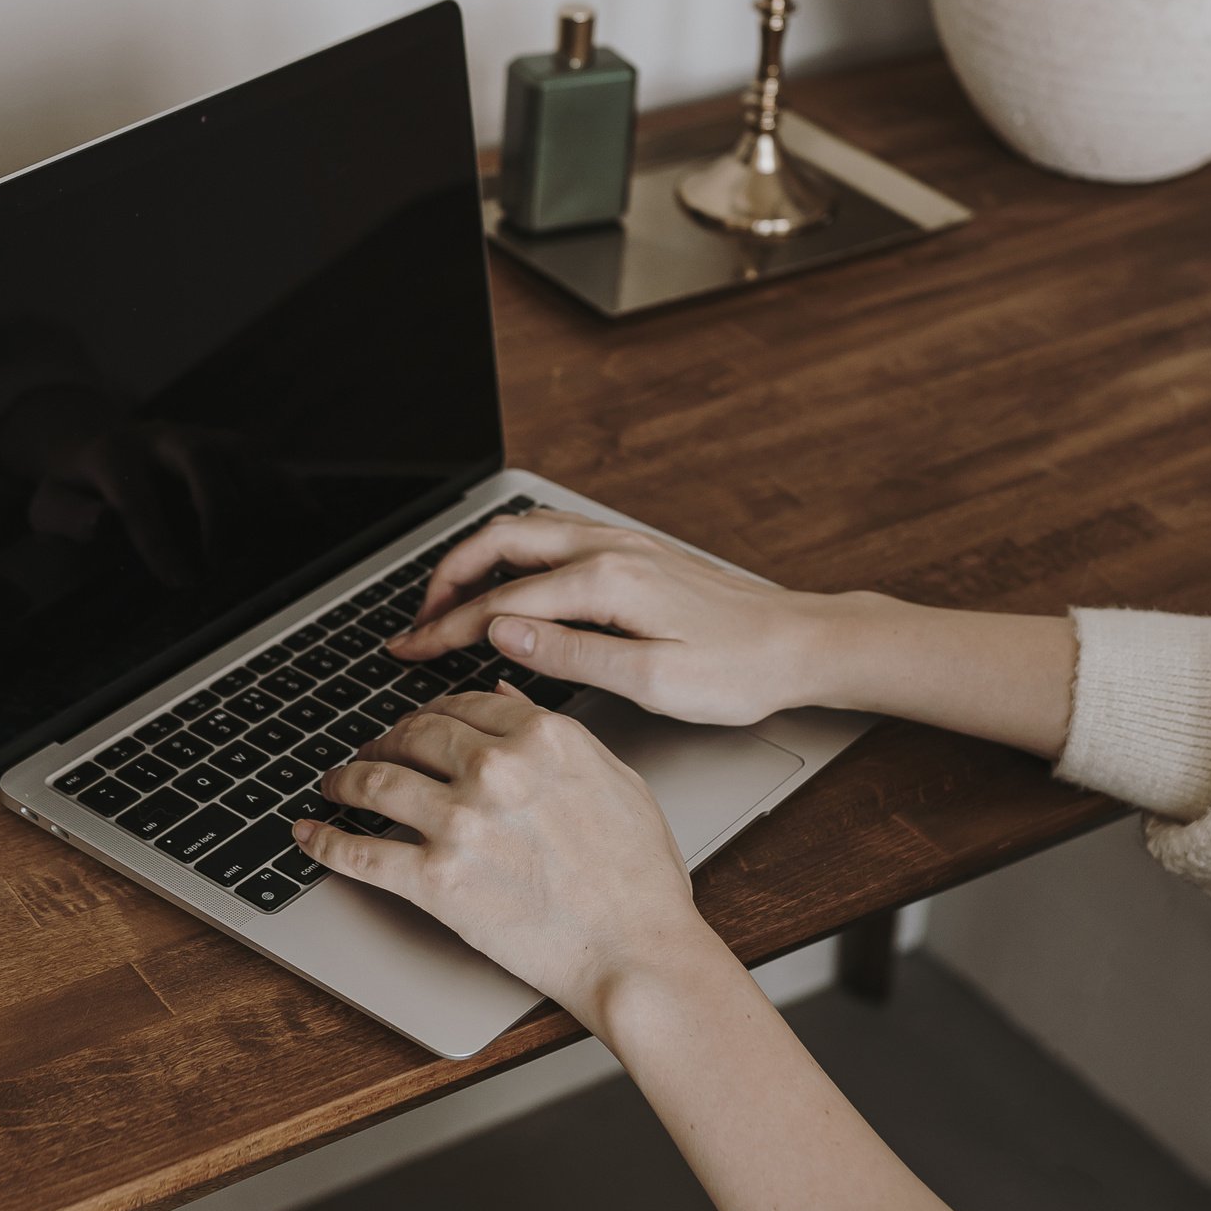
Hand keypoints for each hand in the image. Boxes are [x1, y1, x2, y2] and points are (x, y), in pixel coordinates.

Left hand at [294, 684, 712, 1030]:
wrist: (636, 952)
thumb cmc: (638, 878)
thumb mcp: (616, 780)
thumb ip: (557, 735)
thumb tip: (506, 698)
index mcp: (543, 737)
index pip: (464, 705)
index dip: (433, 713)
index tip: (420, 724)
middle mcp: (496, 768)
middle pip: (414, 734)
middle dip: (385, 739)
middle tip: (372, 749)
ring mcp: (460, 822)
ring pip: (377, 781)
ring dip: (345, 779)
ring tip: (334, 784)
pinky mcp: (435, 879)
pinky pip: (362, 852)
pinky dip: (326, 841)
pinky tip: (310, 834)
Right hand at [389, 508, 818, 725]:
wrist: (801, 644)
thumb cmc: (738, 671)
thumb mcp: (653, 679)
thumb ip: (570, 652)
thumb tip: (501, 632)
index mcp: (606, 580)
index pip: (500, 601)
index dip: (445, 629)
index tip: (408, 651)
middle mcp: (608, 547)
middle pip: (498, 543)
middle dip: (444, 579)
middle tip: (414, 622)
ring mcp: (620, 542)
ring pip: (522, 531)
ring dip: (475, 561)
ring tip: (446, 603)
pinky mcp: (632, 550)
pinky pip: (551, 536)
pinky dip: (509, 555)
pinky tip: (505, 582)